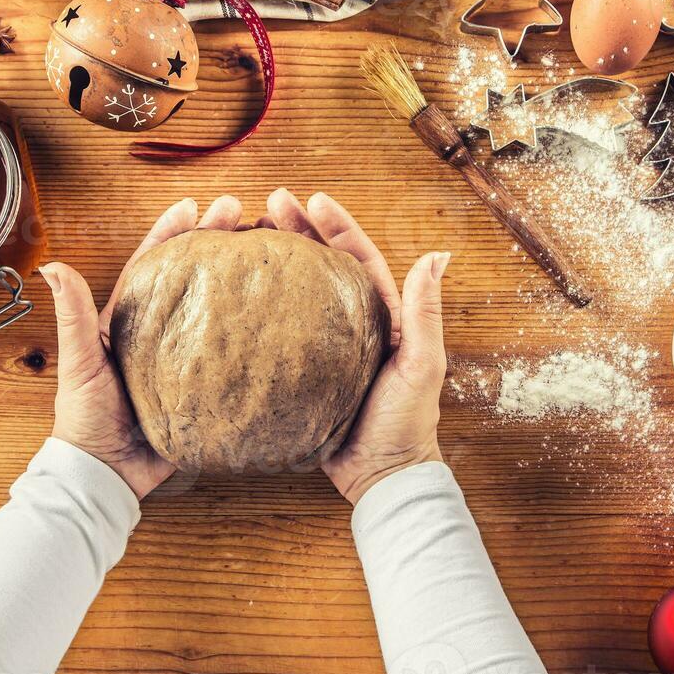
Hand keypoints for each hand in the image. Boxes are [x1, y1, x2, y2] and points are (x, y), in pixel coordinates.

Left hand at [40, 195, 246, 498]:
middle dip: (214, 241)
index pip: (154, 263)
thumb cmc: (84, 417)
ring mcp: (184, 357)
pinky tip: (273, 313)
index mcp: (129, 319)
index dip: (172, 232)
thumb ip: (73, 315)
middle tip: (241, 213)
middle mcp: (160, 332)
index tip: (194, 205)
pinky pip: (231, 354)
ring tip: (264, 249)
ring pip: (214, 309)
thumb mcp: (79, 361)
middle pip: (192, 276)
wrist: (107, 474)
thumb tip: (52, 266)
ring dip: (237, 278)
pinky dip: (250, 333)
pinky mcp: (203, 386)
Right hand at [258, 190, 450, 504]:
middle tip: (268, 203)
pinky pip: (279, 330)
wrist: (379, 475)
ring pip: (297, 291)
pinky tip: (237, 293)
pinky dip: (260, 308)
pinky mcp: (301, 370)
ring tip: (247, 234)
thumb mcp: (422, 364)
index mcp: (382, 315)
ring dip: (278, 261)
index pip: (357, 256)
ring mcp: (324, 345)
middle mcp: (351, 322)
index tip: (312, 199)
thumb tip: (436, 255)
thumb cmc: (407, 422)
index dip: (336, 225)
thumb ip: (424, 312)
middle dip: (298, 230)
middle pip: (322, 264)